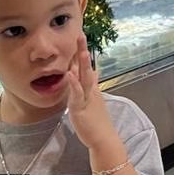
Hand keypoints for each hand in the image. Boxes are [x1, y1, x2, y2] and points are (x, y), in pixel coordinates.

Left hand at [65, 34, 113, 149]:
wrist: (104, 139)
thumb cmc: (97, 122)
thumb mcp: (93, 101)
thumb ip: (91, 86)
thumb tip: (93, 73)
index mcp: (92, 89)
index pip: (86, 68)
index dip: (82, 53)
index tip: (80, 38)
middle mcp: (91, 91)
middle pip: (87, 68)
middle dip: (83, 51)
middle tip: (81, 34)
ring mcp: (87, 99)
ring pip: (84, 78)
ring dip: (82, 64)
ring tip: (80, 49)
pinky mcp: (81, 109)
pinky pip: (77, 94)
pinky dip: (73, 84)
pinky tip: (69, 74)